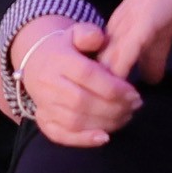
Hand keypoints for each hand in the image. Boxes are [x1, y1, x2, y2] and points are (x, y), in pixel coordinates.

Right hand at [2, 16, 141, 146]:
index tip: (134, 94)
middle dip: (113, 108)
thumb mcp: (76, 33)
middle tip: (134, 107)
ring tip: (125, 117)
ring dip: (105, 123)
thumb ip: (89, 33)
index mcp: (58, 60)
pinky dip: (82, 140)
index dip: (114, 88)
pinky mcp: (42, 120)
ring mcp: (43, 104)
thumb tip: (98, 38)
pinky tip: (104, 138)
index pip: (87, 76)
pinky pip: (60, 135)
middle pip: (82, 102)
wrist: (37, 62)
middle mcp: (48, 84)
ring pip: (74, 120)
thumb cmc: (66, 48)